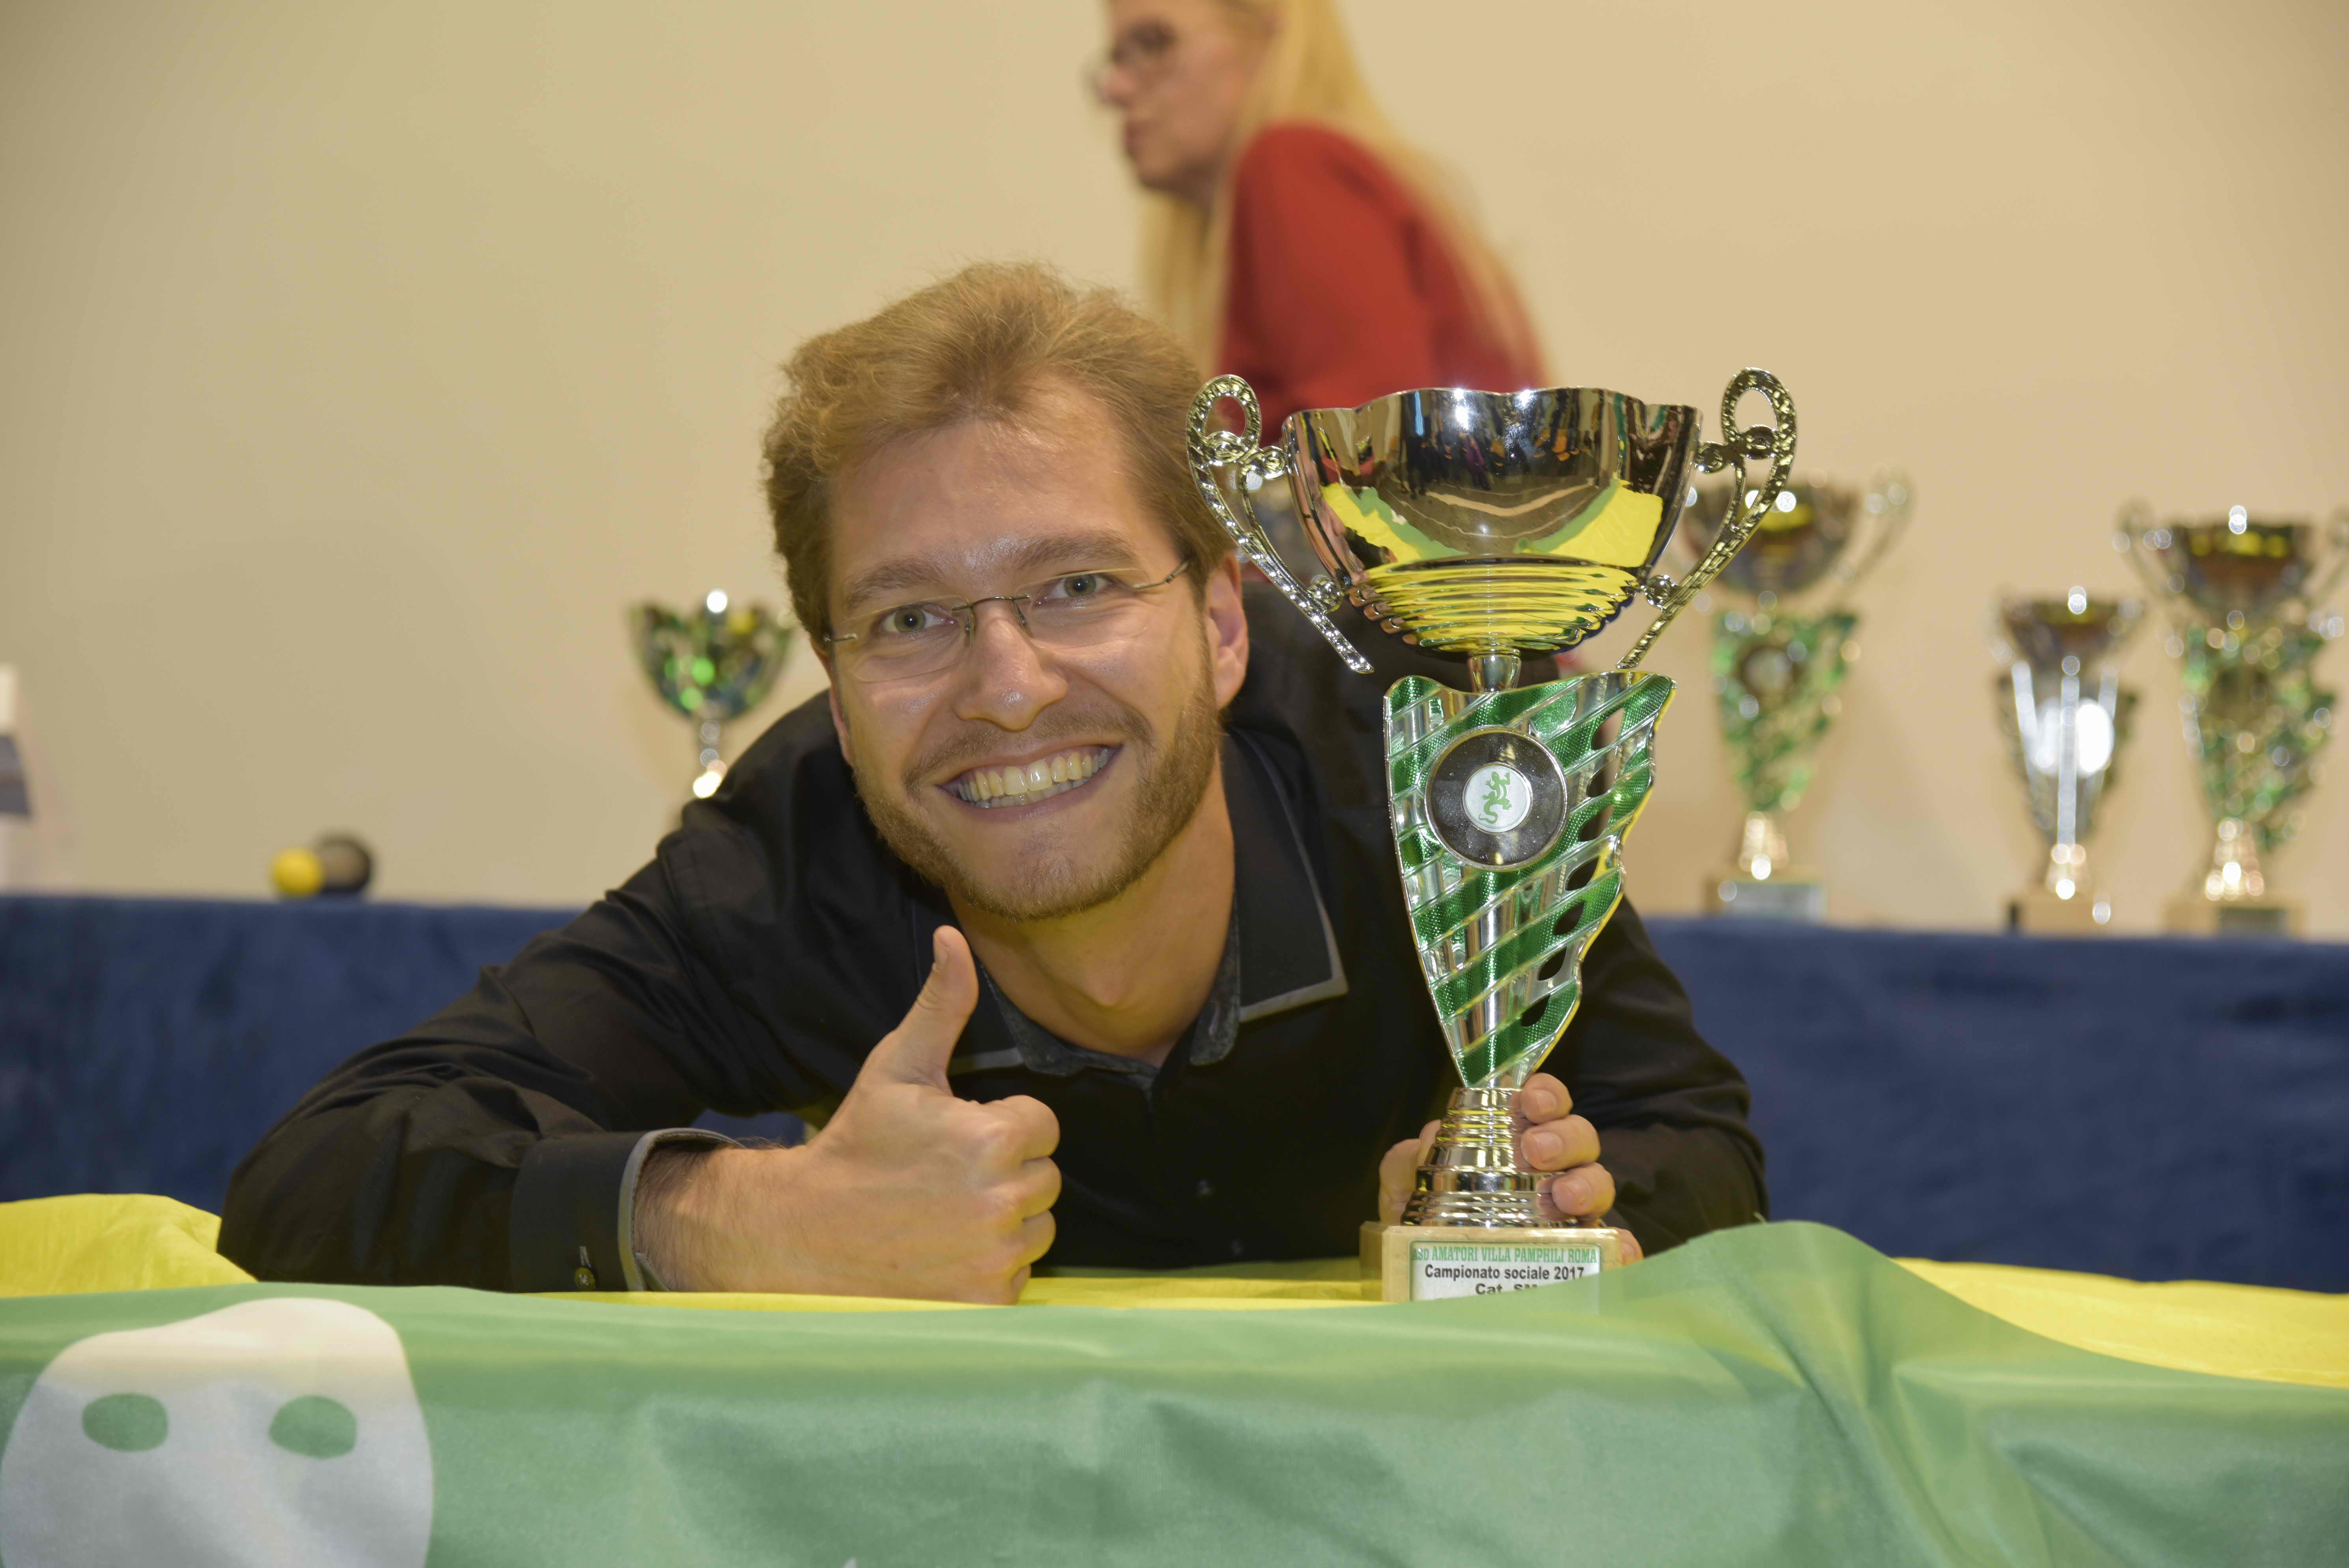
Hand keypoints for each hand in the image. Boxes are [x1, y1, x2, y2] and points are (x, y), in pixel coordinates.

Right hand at [637, 927, 1059, 1300]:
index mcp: (994, 1139)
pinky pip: (1018, 1274)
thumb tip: (953, 937)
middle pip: (1045, 1178)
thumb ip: (941, 1004)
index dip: (1002, 1124)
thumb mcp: (896, 1068)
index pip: (1042, 1124)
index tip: (957, 1135)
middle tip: (946, 1175)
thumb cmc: (856, 1144)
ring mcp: (996, 1257)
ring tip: (944, 1212)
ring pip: (1037, 1227)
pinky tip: (943, 1252)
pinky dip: (989, 1267)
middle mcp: (1003, 1201)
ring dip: (1003, 1219)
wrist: (802, 1234)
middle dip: (1006, 1171)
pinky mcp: (987, 1302)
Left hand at [1375, 1073, 1643, 1263]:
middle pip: (1578, 1139)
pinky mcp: (1588, 1261)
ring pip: (1599, 1185)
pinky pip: (1615, 1250)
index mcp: (1515, 1150)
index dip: (1545, 1094)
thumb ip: (1405, 1168)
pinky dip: (1621, 1246)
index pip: (1543, 1107)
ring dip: (1588, 1183)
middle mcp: (1551, 1176)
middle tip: (1537, 1150)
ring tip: (1564, 1197)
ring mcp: (1573, 1218)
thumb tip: (1424, 1140)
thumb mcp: (1407, 1201)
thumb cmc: (1430, 1238)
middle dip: (1565, 1135)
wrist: (1437, 1300)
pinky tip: (1614, 1247)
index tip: (1530, 1100)